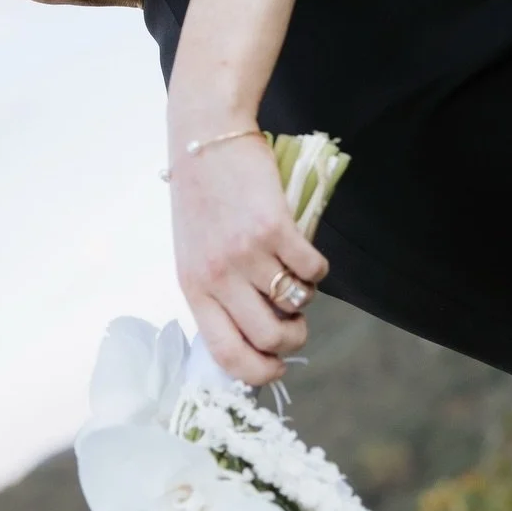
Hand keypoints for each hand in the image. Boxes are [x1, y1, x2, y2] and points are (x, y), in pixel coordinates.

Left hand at [168, 133, 329, 385]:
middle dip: (293, 340)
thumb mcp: (194, 253)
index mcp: (193, 288)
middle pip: (269, 339)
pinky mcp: (275, 227)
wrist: (206, 138)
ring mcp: (247, 253)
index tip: (277, 368)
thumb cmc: (201, 197)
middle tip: (295, 321)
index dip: (258, 373)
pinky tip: (307, 253)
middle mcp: (218, 276)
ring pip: (295, 306)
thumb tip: (254, 331)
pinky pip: (313, 270)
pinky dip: (318, 269)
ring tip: (297, 280)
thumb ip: (217, 291)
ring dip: (305, 301)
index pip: (225, 354)